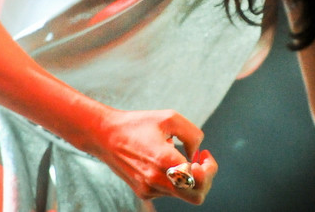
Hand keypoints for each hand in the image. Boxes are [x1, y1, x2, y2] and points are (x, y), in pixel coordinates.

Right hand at [92, 108, 217, 203]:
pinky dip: (175, 179)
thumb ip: (193, 135)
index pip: (197, 179)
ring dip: (190, 177)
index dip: (209, 169)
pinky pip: (168, 191)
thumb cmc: (138, 124)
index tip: (203, 155)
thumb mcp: (170, 118)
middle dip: (205, 179)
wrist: (105, 136)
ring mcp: (148, 189)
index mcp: (163, 160)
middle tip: (201, 160)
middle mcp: (156, 179)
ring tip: (182, 155)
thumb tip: (196, 155)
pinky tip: (166, 161)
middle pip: (196, 196)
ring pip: (183, 194)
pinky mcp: (143, 192)